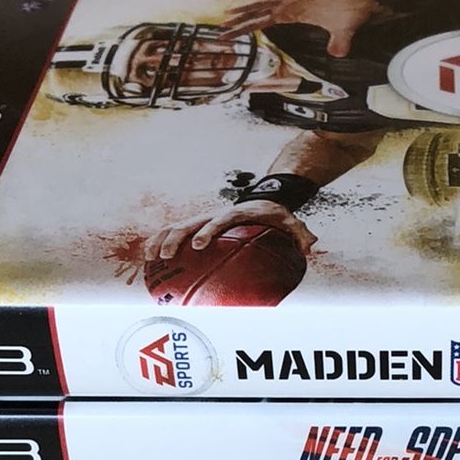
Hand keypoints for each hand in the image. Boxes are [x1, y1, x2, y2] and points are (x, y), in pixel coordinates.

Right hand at [146, 199, 318, 263]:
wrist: (262, 198)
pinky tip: (149, 260)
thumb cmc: (274, 215)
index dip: (206, 232)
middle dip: (174, 240)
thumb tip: (310, 246)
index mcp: (233, 214)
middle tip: (165, 258)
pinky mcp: (196, 225)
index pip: (216, 222)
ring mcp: (202, 219)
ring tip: (150, 260)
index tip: (198, 246)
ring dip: (161, 241)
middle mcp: (213, 215)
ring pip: (175, 227)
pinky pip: (174, 232)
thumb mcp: (290, 221)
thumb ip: (300, 233)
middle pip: (188, 224)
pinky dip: (160, 242)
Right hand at [220, 0, 383, 55]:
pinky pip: (278, 2)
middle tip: (222, 26)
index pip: (268, 17)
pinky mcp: (303, 2)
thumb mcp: (348, 28)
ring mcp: (298, 0)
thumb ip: (340, 41)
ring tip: (231, 16)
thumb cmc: (354, 13)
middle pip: (261, 8)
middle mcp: (295, 2)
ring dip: (249, 10)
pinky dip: (264, 4)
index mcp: (299, 8)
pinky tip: (257, 6)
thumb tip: (336, 54)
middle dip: (241, 18)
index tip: (233, 30)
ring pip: (267, 3)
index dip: (249, 24)